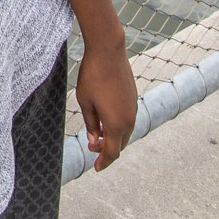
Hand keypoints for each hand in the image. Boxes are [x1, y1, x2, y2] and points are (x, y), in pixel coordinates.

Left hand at [76, 39, 136, 171]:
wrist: (108, 51)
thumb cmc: (92, 76)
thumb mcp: (85, 102)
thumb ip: (91, 124)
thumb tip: (95, 141)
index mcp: (116, 124)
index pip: (112, 152)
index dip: (104, 162)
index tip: (96, 168)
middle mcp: (129, 119)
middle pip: (121, 144)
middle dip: (108, 150)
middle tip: (93, 148)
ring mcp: (133, 107)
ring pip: (125, 132)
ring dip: (114, 136)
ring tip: (98, 134)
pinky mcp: (133, 97)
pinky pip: (127, 119)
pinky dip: (118, 125)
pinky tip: (106, 119)